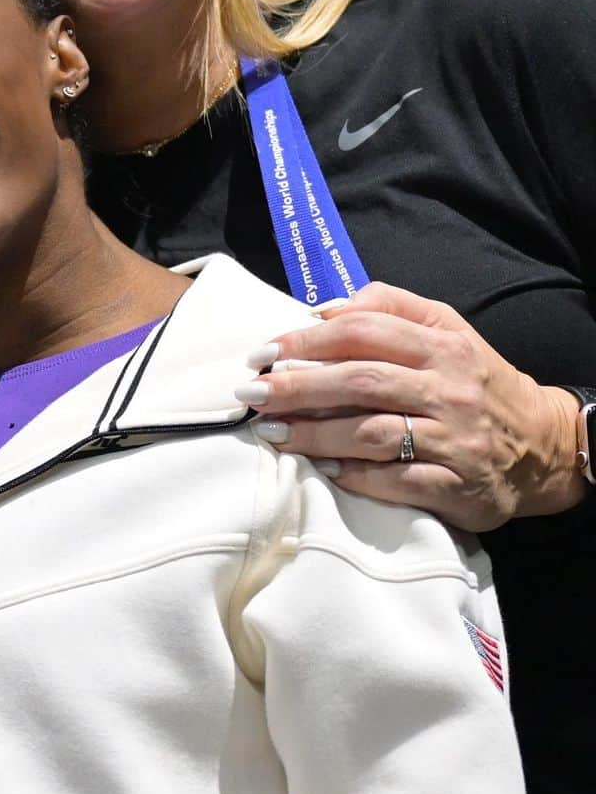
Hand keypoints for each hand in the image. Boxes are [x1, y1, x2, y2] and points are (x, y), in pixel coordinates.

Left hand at [236, 282, 585, 530]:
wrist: (541, 445)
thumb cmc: (473, 381)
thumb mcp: (445, 329)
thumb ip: (390, 307)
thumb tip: (324, 307)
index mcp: (442, 345)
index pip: (365, 331)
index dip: (308, 340)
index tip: (264, 352)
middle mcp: (448, 389)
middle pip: (361, 381)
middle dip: (297, 387)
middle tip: (252, 394)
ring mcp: (454, 440)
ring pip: (372, 433)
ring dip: (315, 434)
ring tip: (273, 434)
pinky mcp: (457, 487)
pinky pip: (397, 481)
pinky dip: (356, 476)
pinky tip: (324, 471)